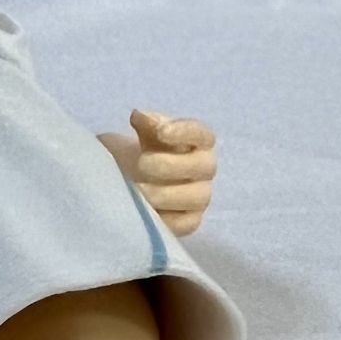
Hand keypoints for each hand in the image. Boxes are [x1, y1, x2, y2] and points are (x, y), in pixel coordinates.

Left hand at [98, 109, 216, 236]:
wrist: (134, 179)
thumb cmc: (144, 151)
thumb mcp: (143, 134)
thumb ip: (146, 124)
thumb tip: (140, 116)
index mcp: (199, 142)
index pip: (201, 134)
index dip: (184, 132)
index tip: (161, 131)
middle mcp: (205, 168)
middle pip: (203, 167)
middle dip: (171, 165)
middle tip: (141, 164)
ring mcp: (201, 197)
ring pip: (197, 198)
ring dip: (166, 194)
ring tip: (138, 190)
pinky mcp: (191, 221)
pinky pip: (186, 223)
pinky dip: (166, 218)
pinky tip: (145, 211)